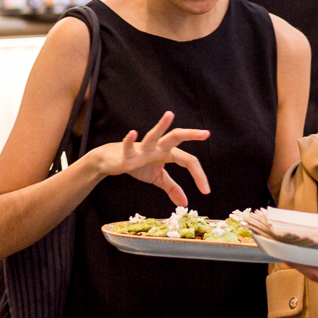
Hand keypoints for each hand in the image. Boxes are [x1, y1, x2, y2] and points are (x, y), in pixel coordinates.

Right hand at [92, 111, 210, 207]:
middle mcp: (156, 147)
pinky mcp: (127, 154)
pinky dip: (129, 140)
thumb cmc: (137, 164)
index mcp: (166, 152)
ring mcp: (142, 149)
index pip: (187, 160)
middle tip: (206, 133)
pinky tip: (133, 133)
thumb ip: (172, 188)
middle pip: (175, 137)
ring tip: (169, 114)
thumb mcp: (157, 177)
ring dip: (160, 125)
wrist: (111, 160)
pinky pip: (128, 146)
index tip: (206, 191)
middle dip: (190, 134)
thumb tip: (184, 203)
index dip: (199, 175)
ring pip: (153, 135)